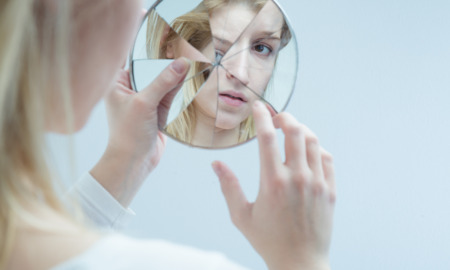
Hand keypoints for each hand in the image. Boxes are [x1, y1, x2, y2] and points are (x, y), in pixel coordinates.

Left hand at [91, 58, 189, 206]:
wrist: (134, 163)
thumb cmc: (128, 134)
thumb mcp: (144, 103)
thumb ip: (162, 82)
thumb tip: (181, 64)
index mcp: (117, 85)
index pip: (136, 62)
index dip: (152, 54)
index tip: (169, 43)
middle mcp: (130, 91)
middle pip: (152, 72)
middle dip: (167, 66)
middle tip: (185, 53)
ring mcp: (144, 102)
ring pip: (163, 84)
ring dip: (176, 79)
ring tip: (192, 66)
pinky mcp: (156, 112)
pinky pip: (169, 97)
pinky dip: (179, 91)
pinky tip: (190, 81)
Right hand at [212, 101, 335, 269]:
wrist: (300, 262)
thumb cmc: (268, 241)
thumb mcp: (241, 216)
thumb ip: (228, 187)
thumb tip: (216, 164)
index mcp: (272, 182)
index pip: (266, 136)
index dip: (261, 116)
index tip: (257, 107)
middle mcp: (297, 178)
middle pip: (295, 130)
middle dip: (284, 116)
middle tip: (275, 117)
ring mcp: (317, 183)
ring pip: (313, 141)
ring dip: (301, 129)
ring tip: (290, 131)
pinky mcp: (330, 190)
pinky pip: (326, 158)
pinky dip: (316, 148)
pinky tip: (307, 151)